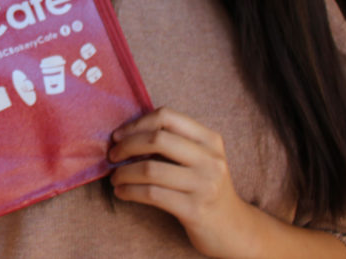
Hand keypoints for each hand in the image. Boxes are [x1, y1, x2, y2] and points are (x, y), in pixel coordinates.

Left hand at [108, 107, 258, 257]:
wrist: (233, 228)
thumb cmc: (205, 188)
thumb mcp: (199, 159)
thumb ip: (174, 142)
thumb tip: (126, 134)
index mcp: (210, 139)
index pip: (167, 117)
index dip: (137, 123)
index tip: (119, 135)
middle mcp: (210, 159)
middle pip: (157, 139)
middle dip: (126, 146)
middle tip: (112, 156)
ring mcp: (204, 185)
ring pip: (150, 169)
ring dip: (123, 172)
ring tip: (115, 178)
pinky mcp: (194, 209)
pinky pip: (151, 194)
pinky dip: (129, 191)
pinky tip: (122, 193)